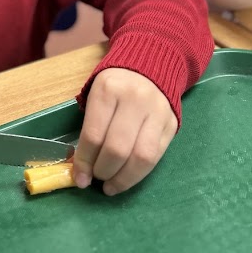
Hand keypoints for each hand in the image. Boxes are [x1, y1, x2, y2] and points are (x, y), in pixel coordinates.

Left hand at [73, 67, 177, 196]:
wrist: (151, 65)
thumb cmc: (115, 86)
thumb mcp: (95, 95)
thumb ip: (88, 128)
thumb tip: (81, 170)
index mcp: (109, 89)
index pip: (94, 135)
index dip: (85, 162)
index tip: (80, 178)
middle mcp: (135, 99)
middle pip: (117, 149)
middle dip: (103, 171)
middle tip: (95, 179)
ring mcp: (157, 112)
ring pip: (141, 157)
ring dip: (123, 179)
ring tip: (110, 186)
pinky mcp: (171, 124)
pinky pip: (156, 157)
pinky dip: (139, 174)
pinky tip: (126, 178)